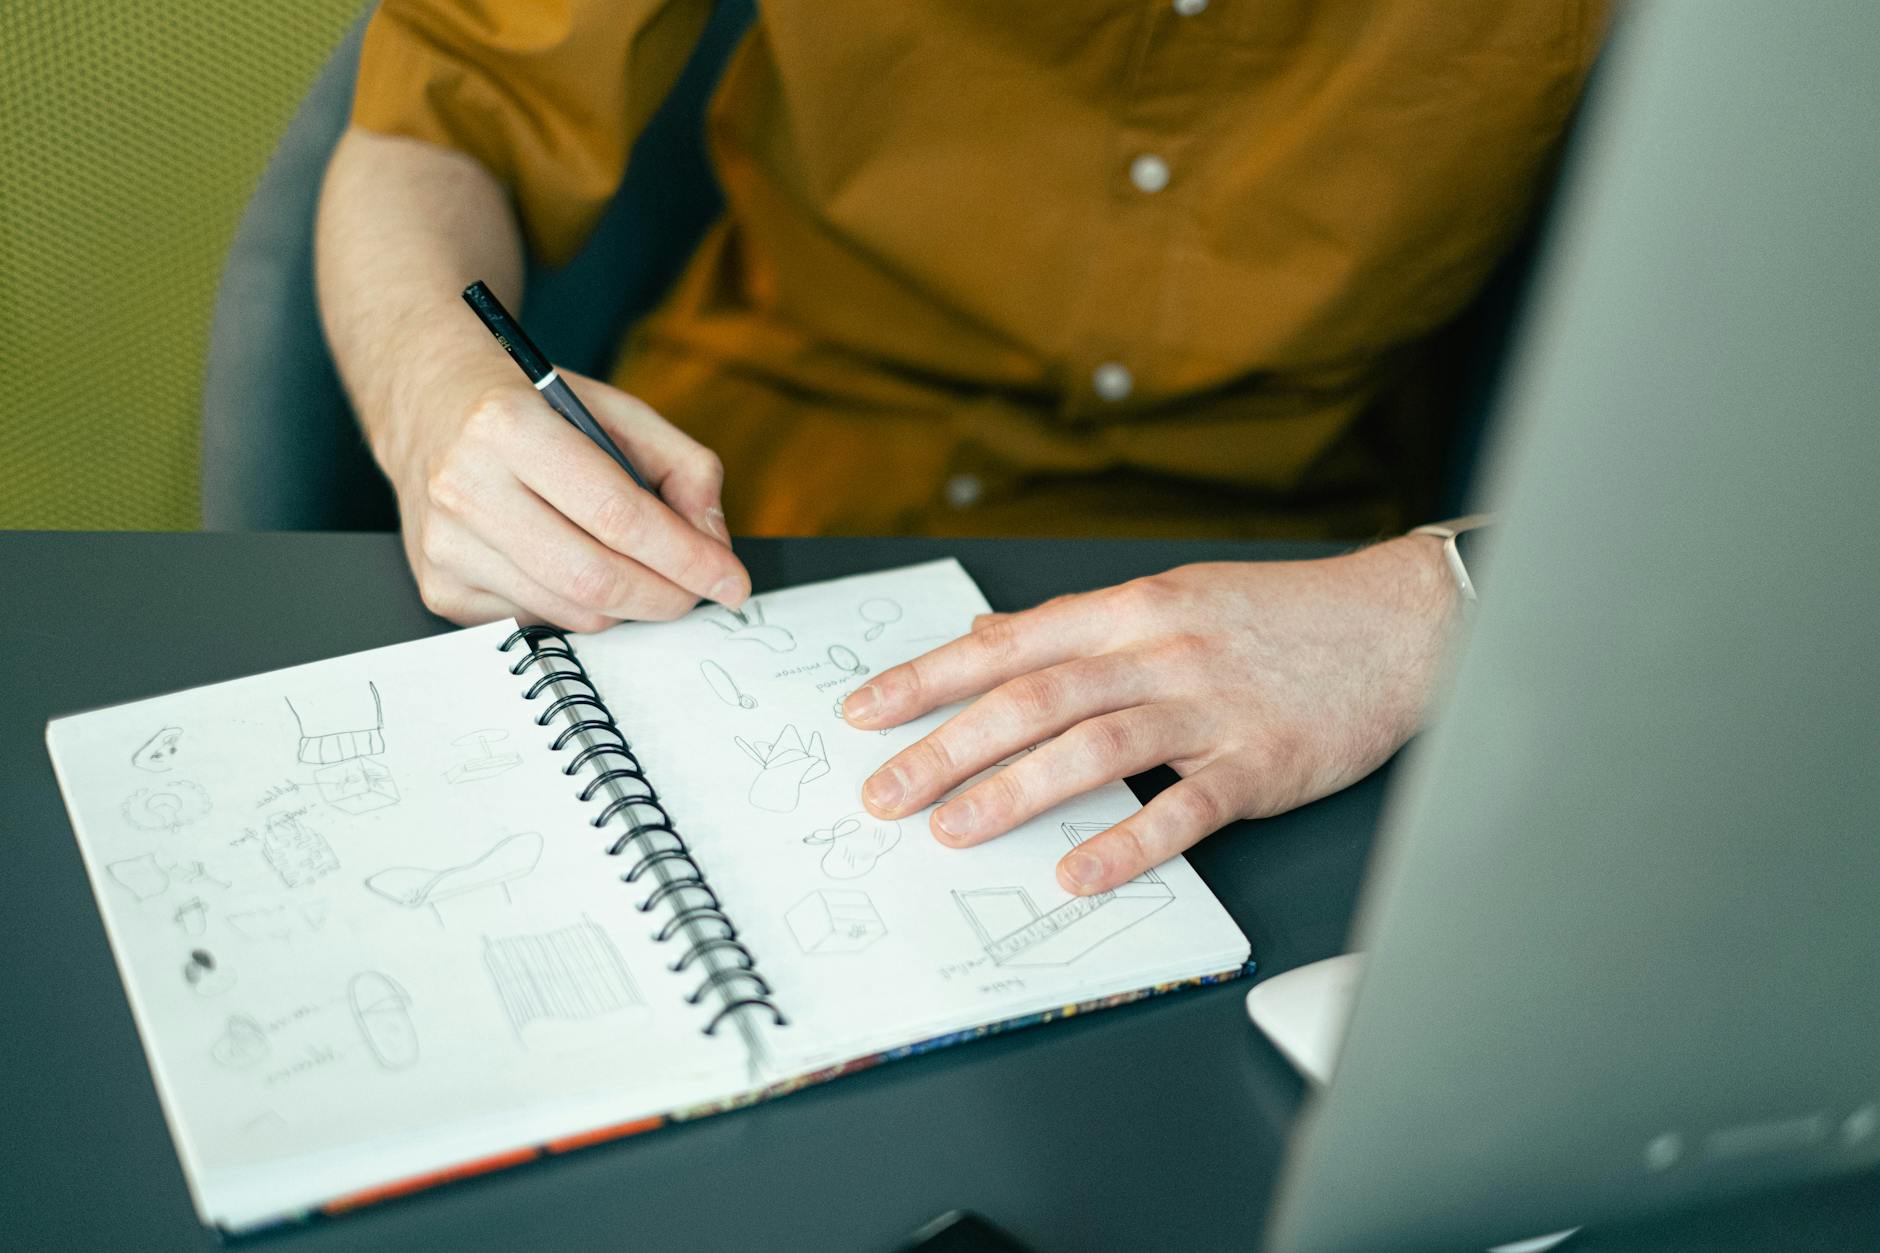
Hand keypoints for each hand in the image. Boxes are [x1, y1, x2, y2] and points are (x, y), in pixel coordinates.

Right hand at [387, 366, 748, 629]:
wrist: (429, 405)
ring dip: (627, 606)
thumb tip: (713, 544)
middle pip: (595, 578)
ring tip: (643, 574)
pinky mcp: (440, 588)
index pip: (619, 515)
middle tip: (700, 592)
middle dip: (666, 597)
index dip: (687, 558)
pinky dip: (579, 608)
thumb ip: (684, 467)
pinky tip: (576, 568)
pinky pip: (539, 623)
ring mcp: (445, 545)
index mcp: (508, 426)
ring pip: (572, 612)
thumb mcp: (616, 409)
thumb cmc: (532, 409)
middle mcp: (464, 486)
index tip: (732, 581)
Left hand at [842, 538, 1458, 893]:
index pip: (1008, 643)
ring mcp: (1212, 706)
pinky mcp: (1262, 761)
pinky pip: (1185, 806)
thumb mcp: (1172, 598)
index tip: (864, 712)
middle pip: (1034, 696)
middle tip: (882, 793)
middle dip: (947, 745)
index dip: (928, 678)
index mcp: (1132, 609)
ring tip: (951, 830)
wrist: (1401, 623)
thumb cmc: (1280, 617)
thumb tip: (989, 637)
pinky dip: (1128, 841)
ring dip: (1014, 790)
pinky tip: (1078, 873)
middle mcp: (1161, 651)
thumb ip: (1081, 626)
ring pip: (1094, 745)